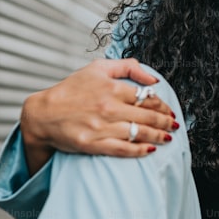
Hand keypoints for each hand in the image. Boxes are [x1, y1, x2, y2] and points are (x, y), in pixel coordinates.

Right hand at [19, 59, 178, 172]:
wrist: (43, 114)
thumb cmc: (71, 89)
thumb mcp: (98, 68)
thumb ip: (128, 67)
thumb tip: (154, 79)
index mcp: (112, 88)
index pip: (148, 98)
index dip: (163, 105)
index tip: (169, 110)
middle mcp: (109, 107)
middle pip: (148, 116)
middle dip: (166, 122)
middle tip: (175, 125)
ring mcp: (102, 127)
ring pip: (139, 134)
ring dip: (158, 136)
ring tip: (168, 138)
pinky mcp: (94, 144)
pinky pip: (124, 150)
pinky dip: (140, 151)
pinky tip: (150, 150)